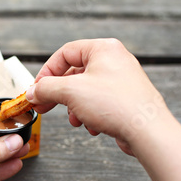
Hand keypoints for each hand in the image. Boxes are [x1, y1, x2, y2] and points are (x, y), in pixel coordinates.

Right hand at [26, 38, 168, 155]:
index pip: (65, 53)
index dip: (47, 72)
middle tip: (44, 106)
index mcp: (103, 49)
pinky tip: (92, 126)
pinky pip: (98, 103)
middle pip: (74, 73)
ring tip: (75, 120)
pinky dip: (89, 114)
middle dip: (59, 94)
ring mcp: (121, 80)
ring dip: (74, 108)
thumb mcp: (70, 92)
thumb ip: (46, 89)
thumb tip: (32, 92)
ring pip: (85, 91)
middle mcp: (114, 60)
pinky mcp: (125, 99)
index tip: (37, 89)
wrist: (148, 131)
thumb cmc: (115, 104)